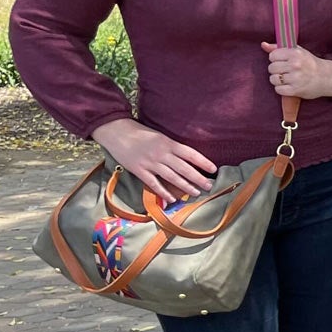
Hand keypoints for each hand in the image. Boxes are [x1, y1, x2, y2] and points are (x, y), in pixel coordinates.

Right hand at [93, 118, 217, 203]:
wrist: (117, 132)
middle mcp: (162, 153)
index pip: (190, 154)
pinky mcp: (139, 170)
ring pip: (172, 177)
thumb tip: (188, 158)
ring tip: (196, 192)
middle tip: (209, 186)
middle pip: (184, 168)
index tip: (213, 169)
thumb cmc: (140, 133)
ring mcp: (150, 163)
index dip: (203, 162)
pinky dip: (163, 192)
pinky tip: (172, 199)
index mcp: (168, 143)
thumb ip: (172, 147)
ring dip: (185, 186)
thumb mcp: (160, 136)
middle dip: (198, 178)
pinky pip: (153, 183)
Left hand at [261, 42, 331, 100]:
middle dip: (276, 70)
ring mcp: (296, 78)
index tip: (283, 61)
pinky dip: (281, 89)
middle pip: (271, 68)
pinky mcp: (296, 90)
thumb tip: (263, 44)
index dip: (276, 59)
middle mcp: (295, 65)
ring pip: (273, 79)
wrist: (327, 78)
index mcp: (295, 53)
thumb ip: (279, 48)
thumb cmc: (310, 63)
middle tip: (286, 71)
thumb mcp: (297, 51)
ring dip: (278, 80)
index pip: (272, 56)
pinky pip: (278, 90)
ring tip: (287, 79)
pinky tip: (288, 86)